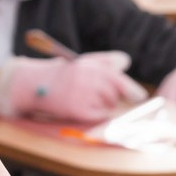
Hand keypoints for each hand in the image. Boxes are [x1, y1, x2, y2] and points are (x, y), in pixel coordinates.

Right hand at [0, 52, 147, 121]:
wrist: (35, 85)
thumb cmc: (63, 73)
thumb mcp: (83, 61)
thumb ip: (106, 60)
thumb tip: (126, 61)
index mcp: (89, 65)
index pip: (116, 78)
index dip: (131, 88)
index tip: (140, 97)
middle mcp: (85, 79)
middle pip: (114, 93)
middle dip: (112, 96)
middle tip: (95, 93)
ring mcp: (80, 95)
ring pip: (107, 105)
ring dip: (103, 105)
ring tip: (86, 98)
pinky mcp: (76, 110)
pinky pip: (98, 116)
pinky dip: (96, 114)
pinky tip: (83, 107)